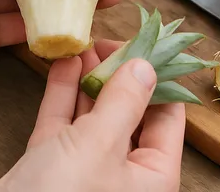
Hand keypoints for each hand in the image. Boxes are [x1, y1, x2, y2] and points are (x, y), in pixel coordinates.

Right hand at [0, 40, 185, 191]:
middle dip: (119, 74)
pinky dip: (63, 94)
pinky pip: (63, 123)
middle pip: (130, 113)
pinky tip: (64, 63)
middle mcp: (123, 174)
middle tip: (109, 42)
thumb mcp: (100, 145)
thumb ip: (125, 102)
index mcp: (152, 177)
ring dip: (90, 78)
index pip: (168, 118)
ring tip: (86, 44)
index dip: (157, 78)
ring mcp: (86, 171)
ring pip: (94, 115)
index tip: (143, 44)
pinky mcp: (51, 167)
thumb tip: (146, 67)